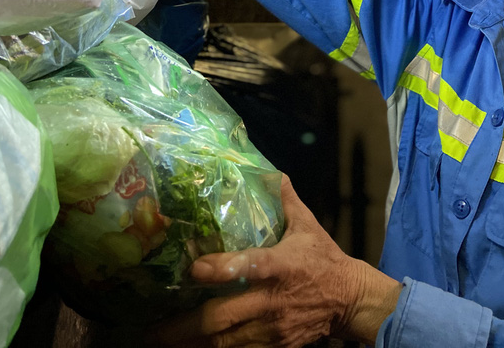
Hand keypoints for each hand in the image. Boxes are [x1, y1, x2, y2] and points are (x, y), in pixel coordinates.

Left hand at [154, 174, 401, 346]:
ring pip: (225, 343)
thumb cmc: (325, 260)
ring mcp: (271, 328)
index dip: (220, 269)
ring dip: (191, 345)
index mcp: (280, 266)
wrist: (351, 301)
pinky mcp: (275, 346)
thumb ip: (286, 202)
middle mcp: (271, 300)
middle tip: (152, 330)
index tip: (193, 269)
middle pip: (222, 318)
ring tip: (160, 344)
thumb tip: (274, 174)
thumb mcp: (308, 227)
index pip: (248, 267)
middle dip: (184, 326)